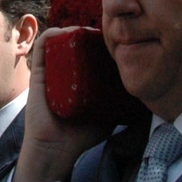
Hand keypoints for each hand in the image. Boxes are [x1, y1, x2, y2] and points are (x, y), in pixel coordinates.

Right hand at [13, 28, 111, 181]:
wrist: (55, 150)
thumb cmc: (78, 137)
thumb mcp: (106, 118)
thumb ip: (121, 109)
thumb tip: (144, 101)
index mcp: (78, 81)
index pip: (88, 56)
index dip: (100, 44)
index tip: (115, 41)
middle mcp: (64, 73)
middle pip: (75, 45)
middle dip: (89, 35)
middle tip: (104, 35)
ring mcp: (50, 71)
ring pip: (60, 41)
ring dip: (73, 31)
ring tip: (87, 32)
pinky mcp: (38, 72)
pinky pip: (42, 47)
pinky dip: (53, 34)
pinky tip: (66, 32)